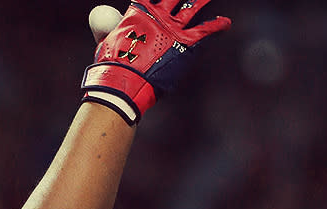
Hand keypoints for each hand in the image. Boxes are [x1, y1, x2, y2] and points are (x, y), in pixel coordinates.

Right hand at [82, 0, 230, 125]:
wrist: (124, 83)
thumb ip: (106, 28)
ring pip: (192, 6)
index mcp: (137, 14)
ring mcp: (173, 27)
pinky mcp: (185, 42)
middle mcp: (157, 15)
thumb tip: (101, 15)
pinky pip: (206, 29)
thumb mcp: (104, 42)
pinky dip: (217, 25)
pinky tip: (225, 23)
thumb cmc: (112, 67)